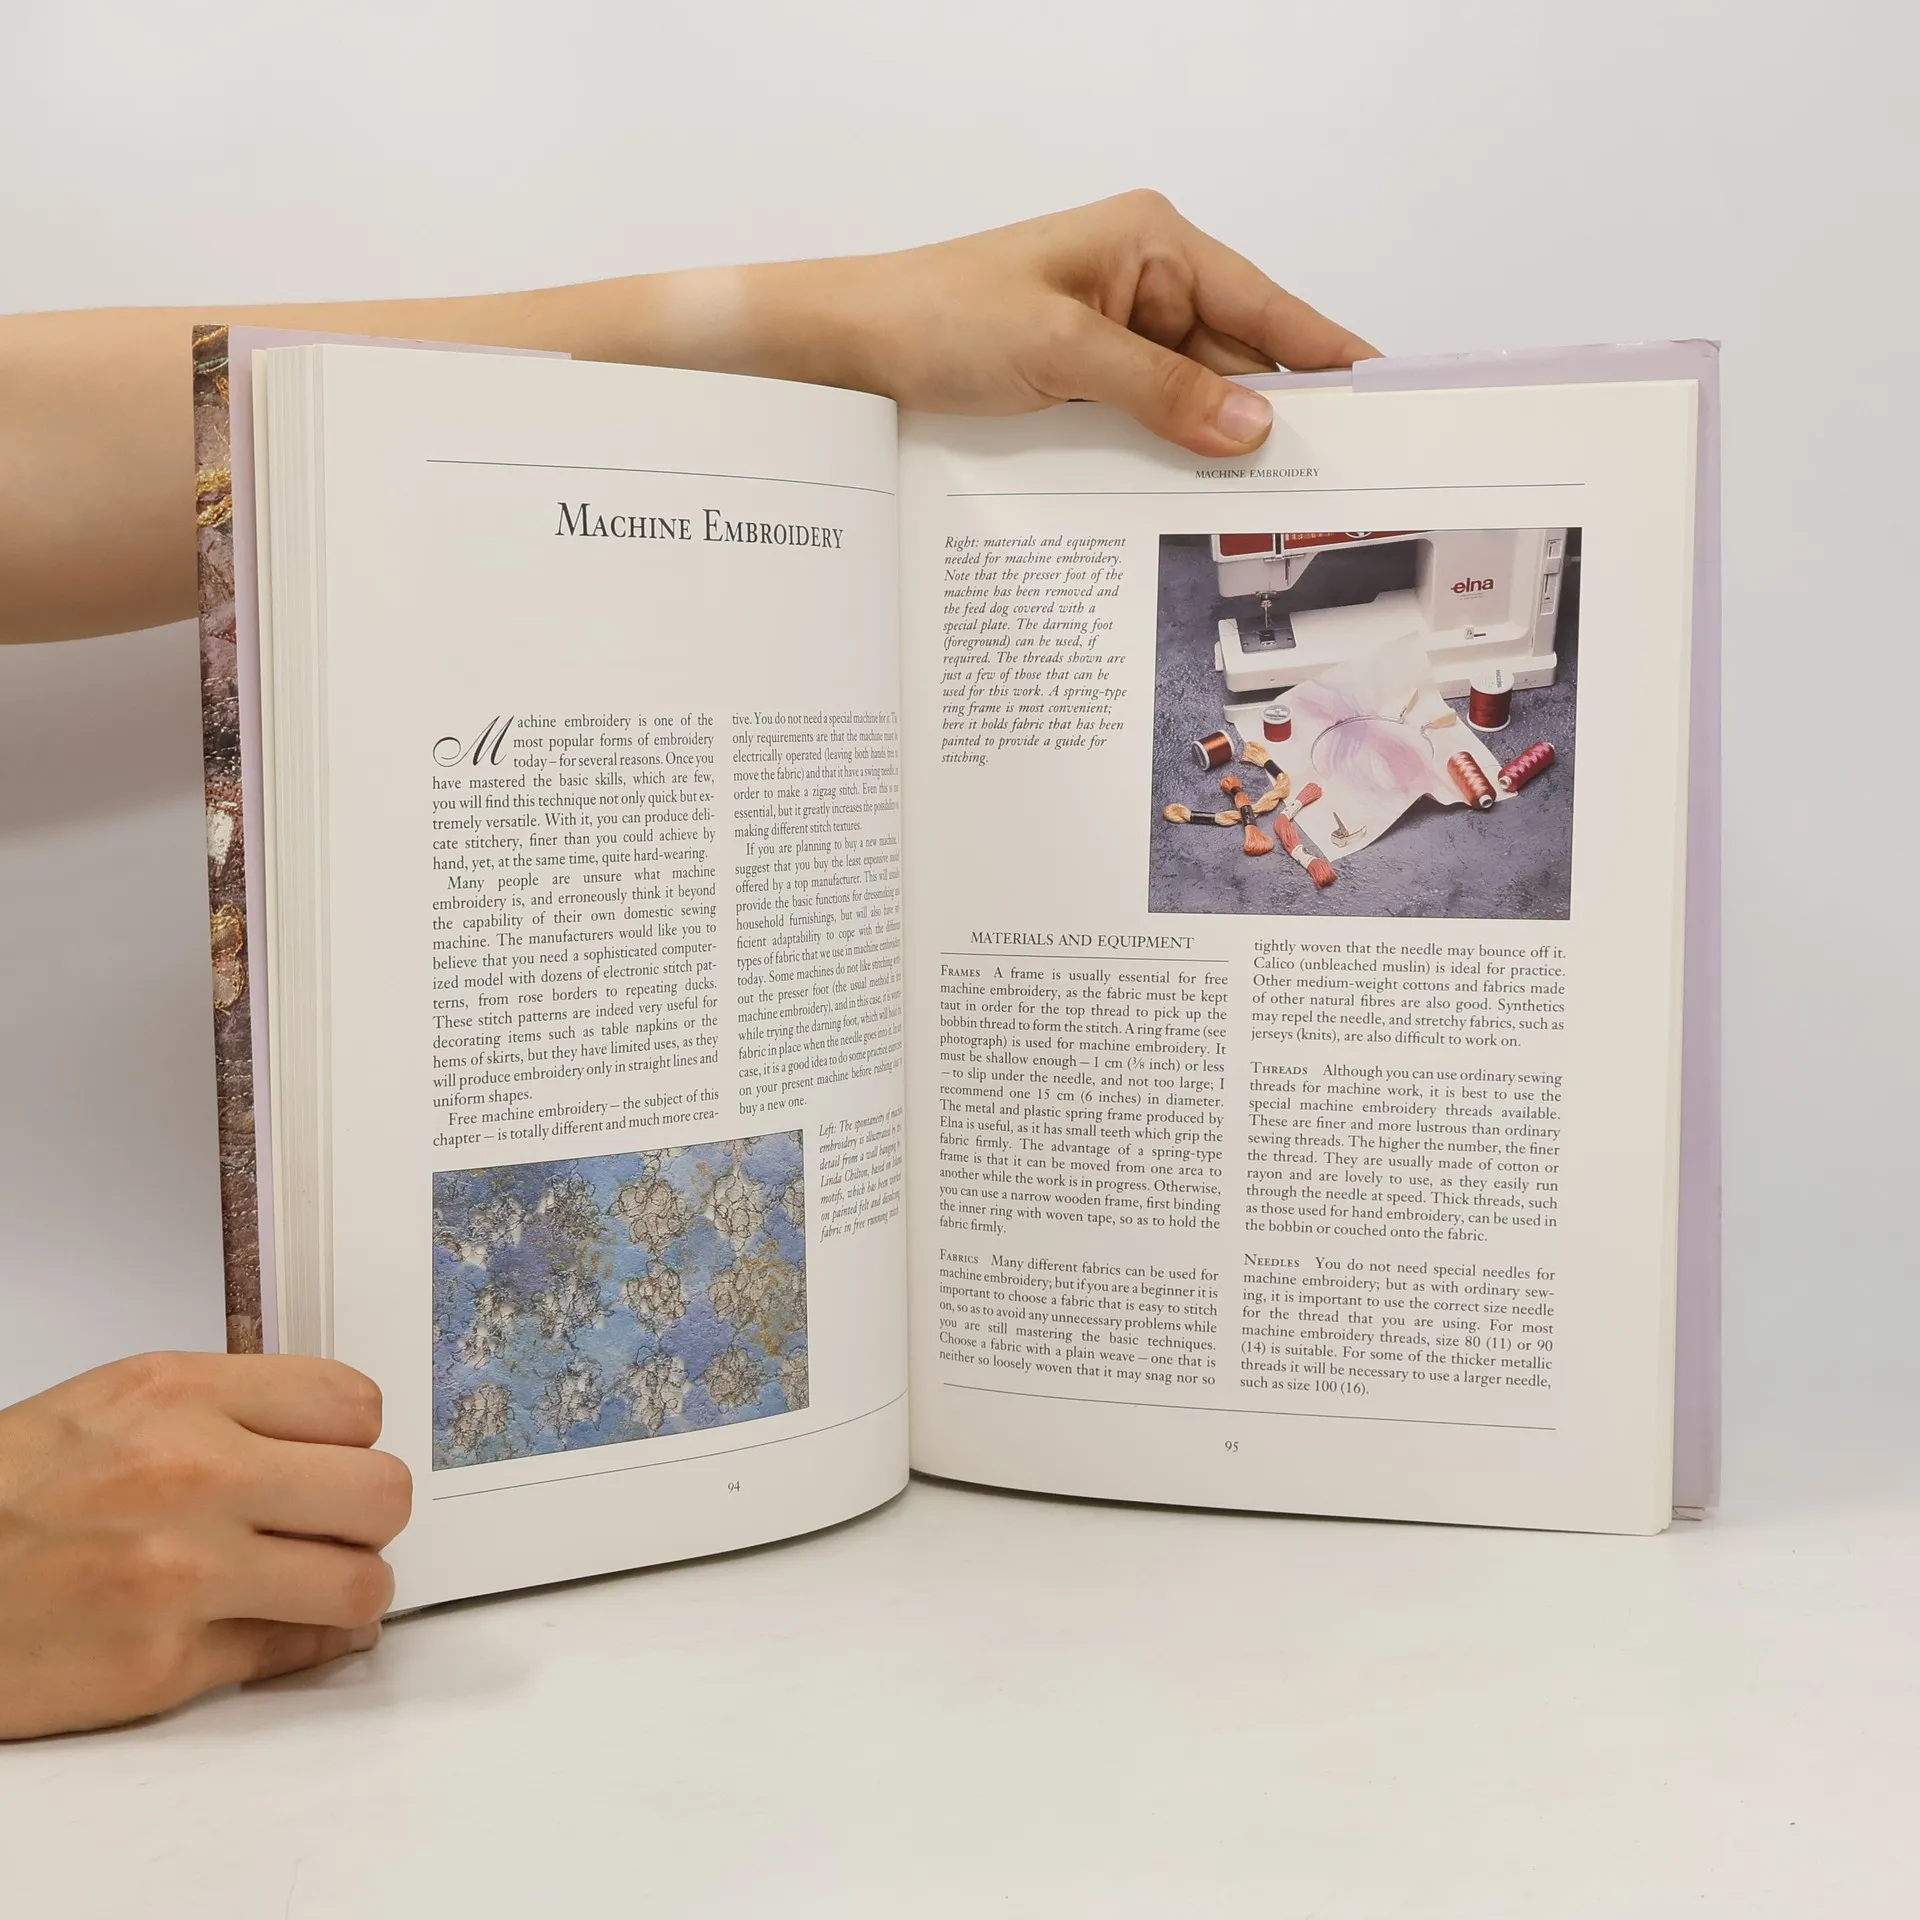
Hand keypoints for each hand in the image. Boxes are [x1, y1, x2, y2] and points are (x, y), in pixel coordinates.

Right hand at [0, 1352, 410, 1739]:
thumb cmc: (11, 1489)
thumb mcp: (120, 1401)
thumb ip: (234, 1407)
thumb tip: (339, 1437)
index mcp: (183, 1396)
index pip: (355, 1405)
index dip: (354, 1439)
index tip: (335, 1458)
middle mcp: (193, 1477)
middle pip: (380, 1494)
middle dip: (368, 1514)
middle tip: (338, 1525)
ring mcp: (182, 1577)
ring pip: (359, 1585)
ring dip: (350, 1587)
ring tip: (318, 1581)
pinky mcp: (163, 1667)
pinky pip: (296, 1656)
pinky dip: (310, 1646)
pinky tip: (288, 1627)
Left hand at [762, 190, 1377, 456]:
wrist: (846, 352)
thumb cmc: (939, 318)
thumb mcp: (1063, 352)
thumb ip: (1163, 391)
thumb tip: (1253, 429)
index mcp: (1153, 243)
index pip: (1267, 305)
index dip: (1328, 356)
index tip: (1385, 398)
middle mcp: (1144, 284)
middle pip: (1241, 360)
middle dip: (1282, 419)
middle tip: (1343, 482)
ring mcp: (1115, 339)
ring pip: (1198, 401)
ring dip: (1225, 449)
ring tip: (1284, 506)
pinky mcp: (1086, 386)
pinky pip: (1152, 425)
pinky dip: (1175, 459)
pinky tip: (1202, 501)